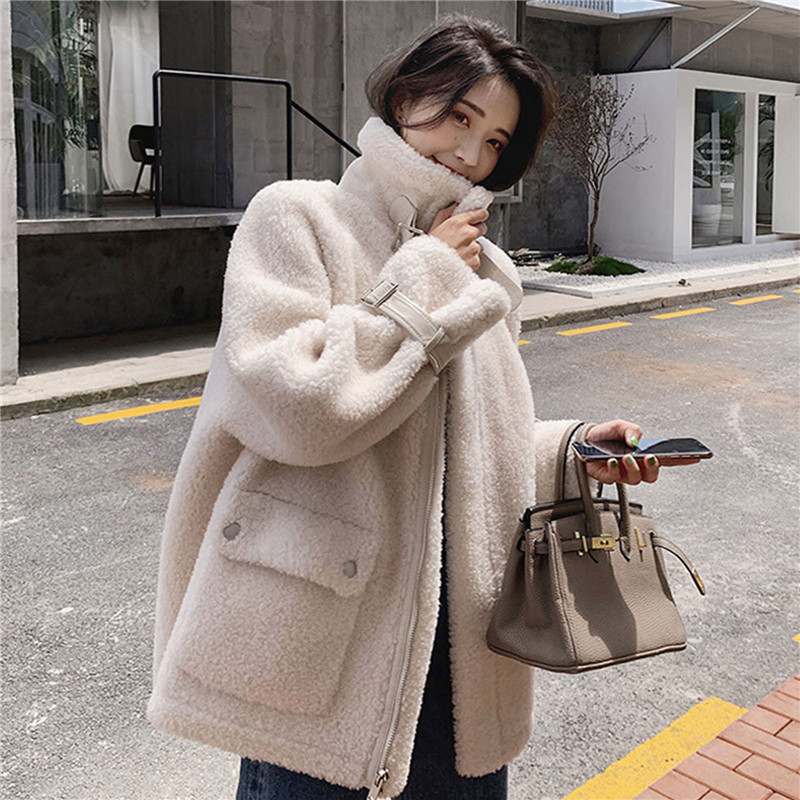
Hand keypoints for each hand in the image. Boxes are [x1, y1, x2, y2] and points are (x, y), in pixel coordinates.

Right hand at [428, 205, 488, 271]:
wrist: (427, 269)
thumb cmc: (428, 250)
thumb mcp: (434, 227)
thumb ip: (446, 214)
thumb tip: (454, 207)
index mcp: (458, 223)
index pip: (480, 213)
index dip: (479, 216)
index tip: (477, 219)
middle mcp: (467, 234)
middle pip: (482, 228)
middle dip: (475, 233)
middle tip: (463, 239)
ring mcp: (472, 248)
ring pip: (479, 246)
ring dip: (471, 249)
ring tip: (458, 253)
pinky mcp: (474, 261)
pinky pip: (477, 259)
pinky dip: (470, 261)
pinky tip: (459, 262)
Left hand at [582, 419, 700, 485]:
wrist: (583, 441)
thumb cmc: (605, 435)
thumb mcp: (620, 426)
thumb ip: (631, 430)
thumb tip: (635, 441)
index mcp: (644, 453)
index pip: (666, 459)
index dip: (682, 460)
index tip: (695, 456)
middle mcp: (636, 466)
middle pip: (653, 475)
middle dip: (654, 468)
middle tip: (650, 458)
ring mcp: (623, 473)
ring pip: (636, 478)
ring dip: (634, 468)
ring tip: (627, 458)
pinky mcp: (609, 477)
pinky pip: (615, 478)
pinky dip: (614, 469)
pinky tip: (611, 461)